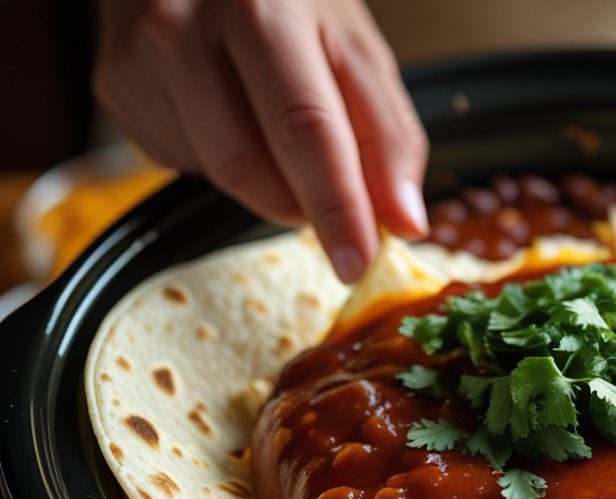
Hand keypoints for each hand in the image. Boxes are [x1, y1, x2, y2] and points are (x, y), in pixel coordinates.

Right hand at [93, 0, 429, 281]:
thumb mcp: (353, 46)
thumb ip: (387, 134)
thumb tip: (405, 221)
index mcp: (260, 7)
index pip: (305, 130)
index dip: (336, 208)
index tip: (357, 261)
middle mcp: (186, 28)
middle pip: (249, 167)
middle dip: (301, 207)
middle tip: (332, 211)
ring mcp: (140, 60)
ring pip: (217, 175)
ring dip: (265, 181)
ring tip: (274, 124)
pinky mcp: (115, 87)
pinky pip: (183, 163)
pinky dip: (223, 159)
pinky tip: (228, 112)